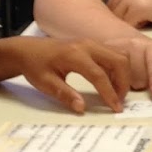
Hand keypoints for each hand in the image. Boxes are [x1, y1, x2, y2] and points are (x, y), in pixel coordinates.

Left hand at [13, 39, 133, 114]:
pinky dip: (117, 68)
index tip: (115, 108)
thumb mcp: (45, 83)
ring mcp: (91, 42)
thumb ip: (65, 95)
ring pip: (119, 56)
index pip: (98, 75)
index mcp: (74, 54)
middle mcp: (86, 45)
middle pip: (118, 60)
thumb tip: (81, 108)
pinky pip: (113, 54)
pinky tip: (110, 82)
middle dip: (123, 82)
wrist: (27, 49)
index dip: (109, 93)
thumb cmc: (35, 66)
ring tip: (116, 93)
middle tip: (119, 100)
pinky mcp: (92, 44)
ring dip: (123, 75)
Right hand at [101, 35, 151, 96]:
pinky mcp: (102, 56)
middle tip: (141, 80)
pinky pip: (108, 78)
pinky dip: (112, 85)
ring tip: (129, 78)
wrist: (125, 42)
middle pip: (139, 77)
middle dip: (142, 84)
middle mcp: (134, 44)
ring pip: (123, 80)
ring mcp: (116, 49)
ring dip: (127, 86)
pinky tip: (115, 81)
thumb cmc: (149, 57)